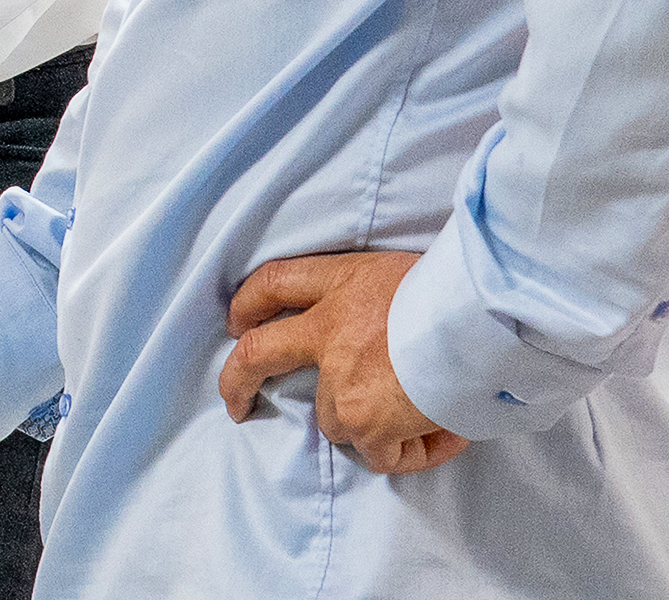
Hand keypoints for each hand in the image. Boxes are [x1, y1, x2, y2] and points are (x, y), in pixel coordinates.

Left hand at [220, 251, 465, 474]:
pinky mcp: (364, 420)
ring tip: (429, 414)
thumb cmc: (469, 292)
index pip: (275, 282)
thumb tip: (388, 337)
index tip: (238, 323)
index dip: (249, 303)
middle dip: (236, 381)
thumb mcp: (413, 275)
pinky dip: (409, 454)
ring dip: (372, 426)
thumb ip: (382, 304)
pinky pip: (380, 455)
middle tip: (237, 404)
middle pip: (259, 353)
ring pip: (336, 421)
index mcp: (342, 283)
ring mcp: (341, 377)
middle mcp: (330, 329)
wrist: (493, 318)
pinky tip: (445, 436)